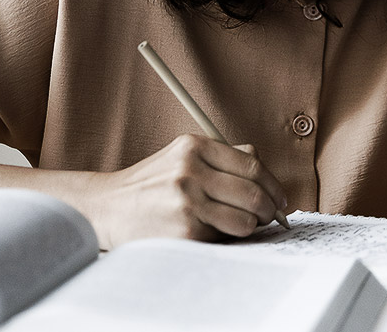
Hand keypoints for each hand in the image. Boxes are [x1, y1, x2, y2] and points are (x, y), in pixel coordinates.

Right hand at [83, 134, 288, 249]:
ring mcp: (187, 202)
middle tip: (270, 218)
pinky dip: (226, 239)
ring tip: (242, 227)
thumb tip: (263, 168)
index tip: (280, 198)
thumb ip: (222, 157)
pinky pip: (224, 238)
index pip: (252, 166)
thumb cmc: (150, 185)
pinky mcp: (184, 231)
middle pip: (254, 194)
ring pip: (245, 220)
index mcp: (194, 146)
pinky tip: (213, 234)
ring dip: (251, 227)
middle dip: (269, 210)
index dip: (273, 186)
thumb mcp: (181, 157)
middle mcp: (191, 171)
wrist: (106, 209)